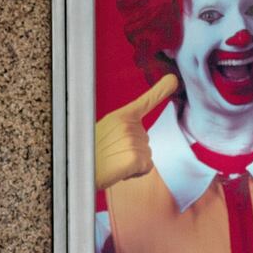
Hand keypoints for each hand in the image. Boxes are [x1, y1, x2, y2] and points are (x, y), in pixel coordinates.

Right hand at [95, 74, 178, 190]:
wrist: (79, 171)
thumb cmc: (90, 155)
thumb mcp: (104, 132)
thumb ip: (123, 129)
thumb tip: (137, 139)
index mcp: (119, 116)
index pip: (145, 102)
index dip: (160, 90)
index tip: (173, 80)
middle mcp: (128, 125)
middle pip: (145, 139)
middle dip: (133, 150)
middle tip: (112, 155)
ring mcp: (133, 140)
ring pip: (146, 154)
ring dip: (133, 162)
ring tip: (114, 163)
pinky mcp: (136, 157)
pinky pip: (146, 167)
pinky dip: (136, 173)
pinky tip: (121, 171)